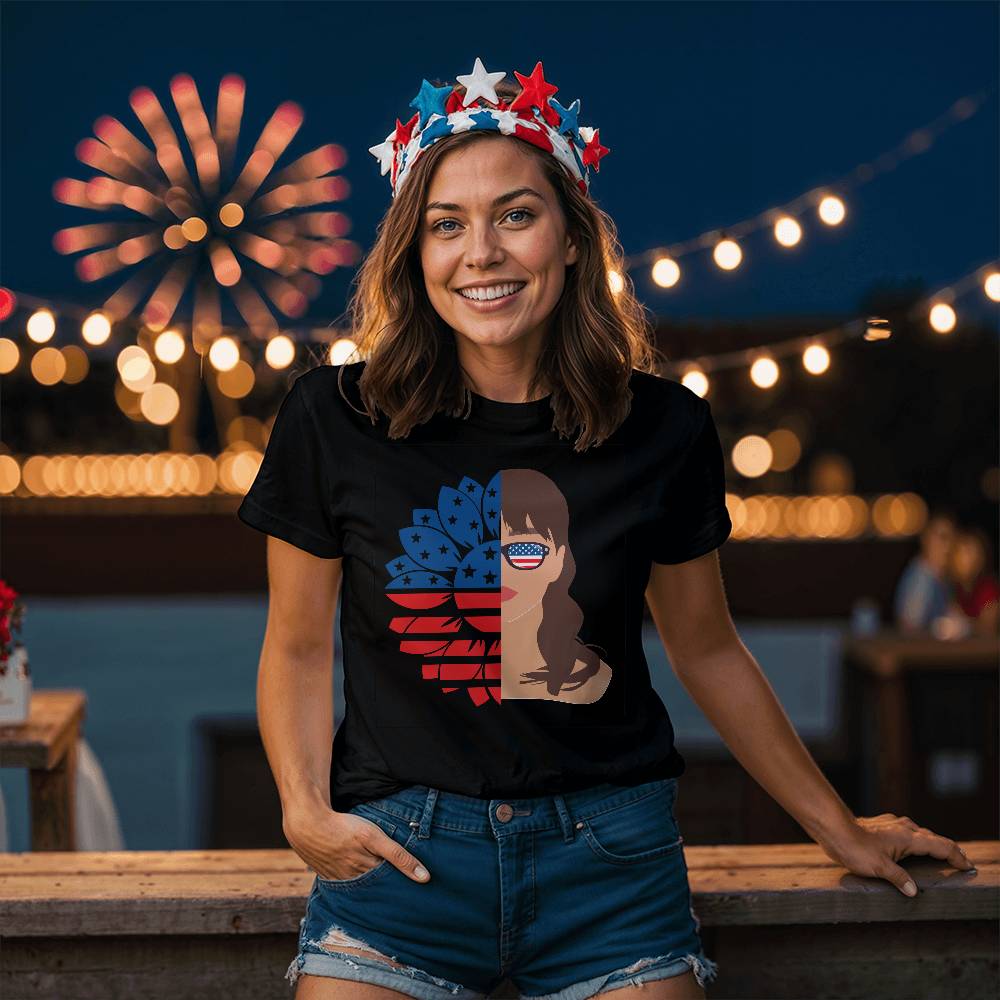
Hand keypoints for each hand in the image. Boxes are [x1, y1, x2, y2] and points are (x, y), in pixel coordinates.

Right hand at [283, 800, 430, 883]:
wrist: (308, 825)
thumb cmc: (343, 828)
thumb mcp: (374, 837)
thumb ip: (398, 855)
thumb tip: (424, 877)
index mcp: (368, 873)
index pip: (392, 886)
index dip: (403, 886)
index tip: (418, 892)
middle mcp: (355, 881)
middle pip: (377, 889)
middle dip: (389, 891)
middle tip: (405, 896)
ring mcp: (340, 879)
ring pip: (361, 887)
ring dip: (372, 888)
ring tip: (383, 887)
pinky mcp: (329, 874)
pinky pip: (345, 884)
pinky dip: (354, 884)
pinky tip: (359, 880)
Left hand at [818, 812, 975, 896]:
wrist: (833, 827)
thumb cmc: (855, 847)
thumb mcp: (879, 868)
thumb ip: (899, 879)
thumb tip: (913, 891)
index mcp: (909, 838)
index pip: (941, 846)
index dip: (956, 856)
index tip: (967, 866)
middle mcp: (904, 828)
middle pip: (932, 838)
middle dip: (947, 849)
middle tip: (959, 861)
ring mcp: (892, 824)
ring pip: (918, 833)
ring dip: (930, 843)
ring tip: (937, 854)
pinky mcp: (881, 824)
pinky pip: (904, 831)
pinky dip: (914, 839)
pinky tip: (907, 845)